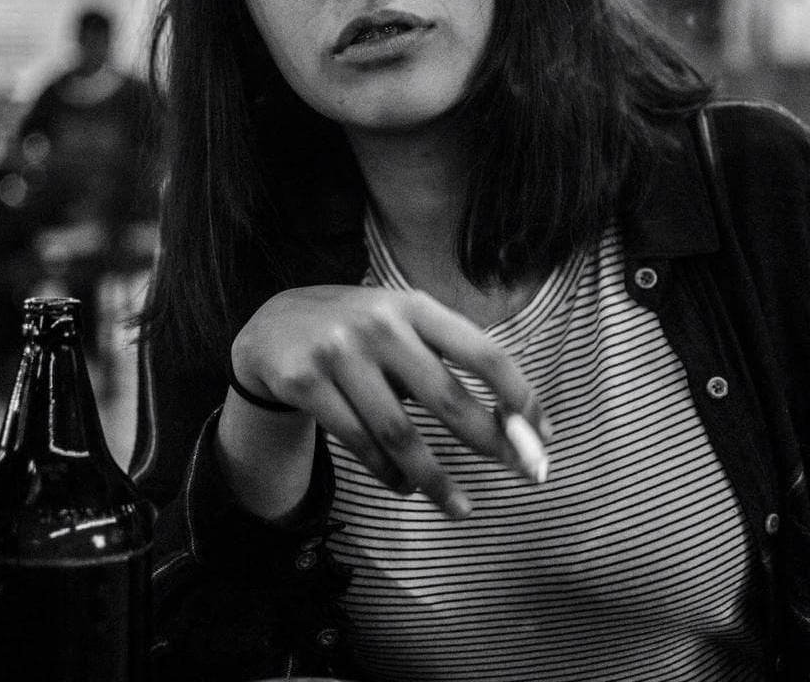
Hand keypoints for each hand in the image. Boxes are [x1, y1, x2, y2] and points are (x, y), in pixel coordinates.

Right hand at [231, 285, 550, 517]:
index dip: (519, 393)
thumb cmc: (357, 331)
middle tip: (520, 475)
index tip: (541, 431)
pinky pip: (358, 442)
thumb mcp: (400, 323)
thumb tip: (508, 422)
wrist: (273, 325)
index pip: (481, 351)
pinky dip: (386, 472)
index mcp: (414, 307)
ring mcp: (338, 353)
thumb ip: (444, 359)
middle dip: (489, 442)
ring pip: (398, 433)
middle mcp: (379, 324)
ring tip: (461, 506)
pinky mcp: (305, 382)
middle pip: (445, 397)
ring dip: (434, 477)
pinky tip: (403, 486)